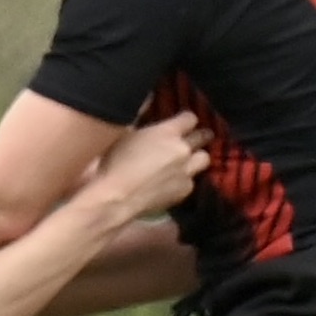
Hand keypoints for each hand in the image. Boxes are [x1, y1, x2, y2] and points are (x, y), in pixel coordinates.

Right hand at [93, 115, 209, 221]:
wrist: (114, 197)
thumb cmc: (111, 164)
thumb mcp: (126, 137)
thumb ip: (146, 131)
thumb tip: (150, 126)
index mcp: (167, 132)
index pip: (190, 118)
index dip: (185, 121)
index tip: (181, 124)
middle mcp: (182, 149)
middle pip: (203, 137)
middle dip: (199, 137)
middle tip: (191, 141)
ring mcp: (186, 171)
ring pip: (204, 159)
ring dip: (196, 159)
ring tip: (185, 163)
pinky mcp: (184, 191)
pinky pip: (191, 181)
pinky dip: (183, 181)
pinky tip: (171, 185)